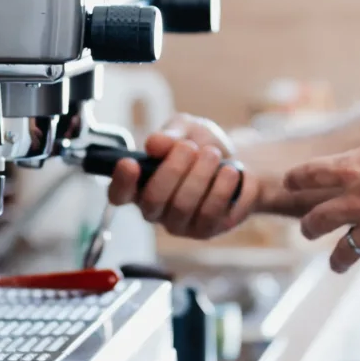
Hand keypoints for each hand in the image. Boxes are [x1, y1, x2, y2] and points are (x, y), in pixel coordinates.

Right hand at [108, 113, 254, 238]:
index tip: (130, 163)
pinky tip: (229, 171)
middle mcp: (154, 209)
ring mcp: (178, 223)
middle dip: (173, 169)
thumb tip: (155, 144)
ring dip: (200, 174)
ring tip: (213, 154)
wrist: (240, 162)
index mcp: (140, 184)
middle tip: (190, 148)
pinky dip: (220, 187)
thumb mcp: (186, 129)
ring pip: (182, 206)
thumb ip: (170, 134)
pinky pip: (208, 213)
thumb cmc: (203, 146)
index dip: (120, 182)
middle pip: (152, 200)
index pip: (119, 194)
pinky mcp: (204, 230)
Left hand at [286, 75, 359, 304]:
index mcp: (354, 168)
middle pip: (322, 217)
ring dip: (339, 260)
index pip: (314, 173)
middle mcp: (358, 202)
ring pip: (347, 250)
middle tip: (306, 229)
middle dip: (311, 225)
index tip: (290, 180)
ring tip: (335, 267)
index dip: (299, 177)